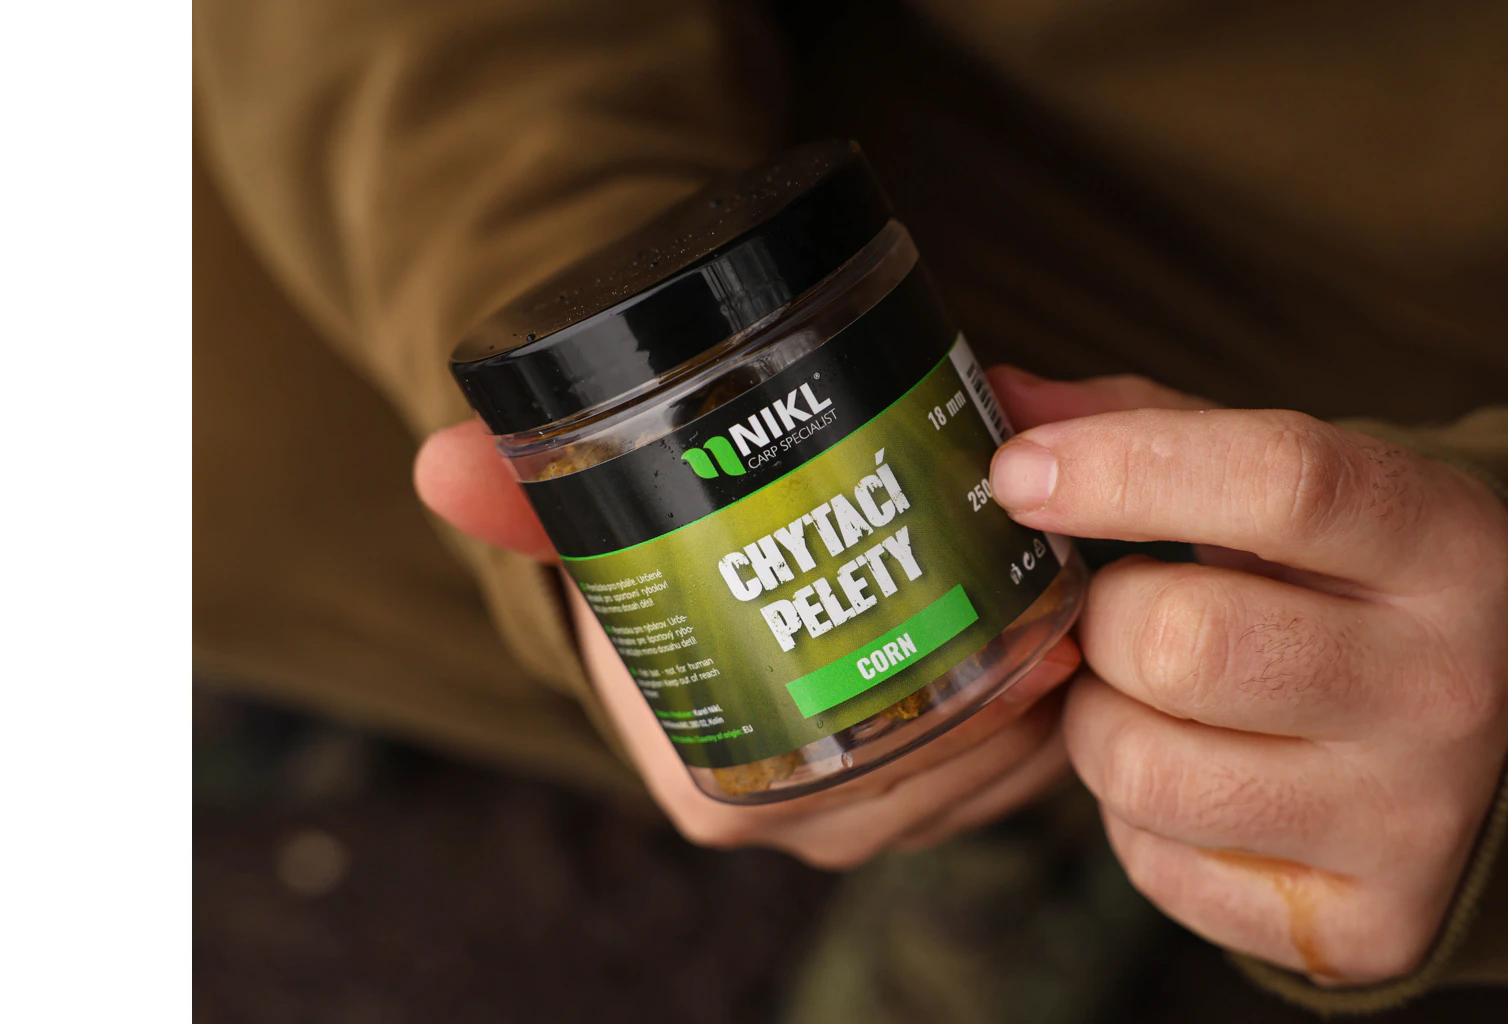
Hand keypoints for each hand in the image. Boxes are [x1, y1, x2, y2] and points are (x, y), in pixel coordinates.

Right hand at [414, 420, 1080, 868]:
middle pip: (933, 781)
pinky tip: (1063, 651)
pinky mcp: (918, 798)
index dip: (943, 704)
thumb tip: (435, 466)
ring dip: (1035, 705)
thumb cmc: (657, 568)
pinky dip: (1039, 726)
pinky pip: (1001, 784)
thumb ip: (532, 500)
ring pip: (980, 786)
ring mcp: (862, 821)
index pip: (859, 774)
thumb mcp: (603, 526)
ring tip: (1069, 611)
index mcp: (716, 788)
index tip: (997, 614)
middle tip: (1053, 596)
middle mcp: (794, 824)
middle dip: (1004, 695)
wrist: (682, 592)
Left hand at [987, 367, 1507, 984]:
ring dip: (1100, 725)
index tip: (1020, 471)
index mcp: (1450, 544)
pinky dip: (1136, 820)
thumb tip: (1006, 403)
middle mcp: (1450, 687)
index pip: (1282, 480)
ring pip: (1149, 770)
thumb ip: (1158, 432)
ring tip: (1144, 698)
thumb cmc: (1369, 587)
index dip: (1124, 468)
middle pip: (1184, 642)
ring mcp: (1415, 821)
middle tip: (1115, 609)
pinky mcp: (1366, 926)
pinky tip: (1192, 775)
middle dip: (1103, 618)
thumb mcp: (1306, 490)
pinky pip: (1160, 869)